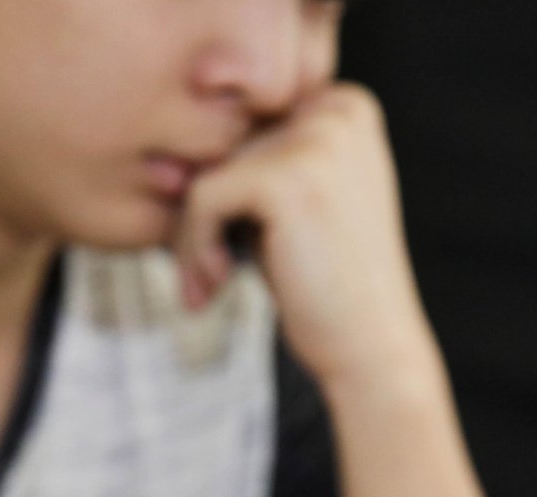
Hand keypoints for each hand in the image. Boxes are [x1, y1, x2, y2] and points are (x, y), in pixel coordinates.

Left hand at [173, 83, 433, 389]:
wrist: (371, 349)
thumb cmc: (325, 286)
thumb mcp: (295, 205)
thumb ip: (254, 160)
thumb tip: (165, 152)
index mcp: (344, 106)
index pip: (244, 124)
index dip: (224, 186)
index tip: (221, 244)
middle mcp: (336, 110)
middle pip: (223, 144)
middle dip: (203, 214)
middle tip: (208, 275)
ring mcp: (315, 141)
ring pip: (206, 170)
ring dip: (192, 235)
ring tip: (209, 286)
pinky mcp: (285, 179)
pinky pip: (202, 196)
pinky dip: (193, 247)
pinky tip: (214, 287)